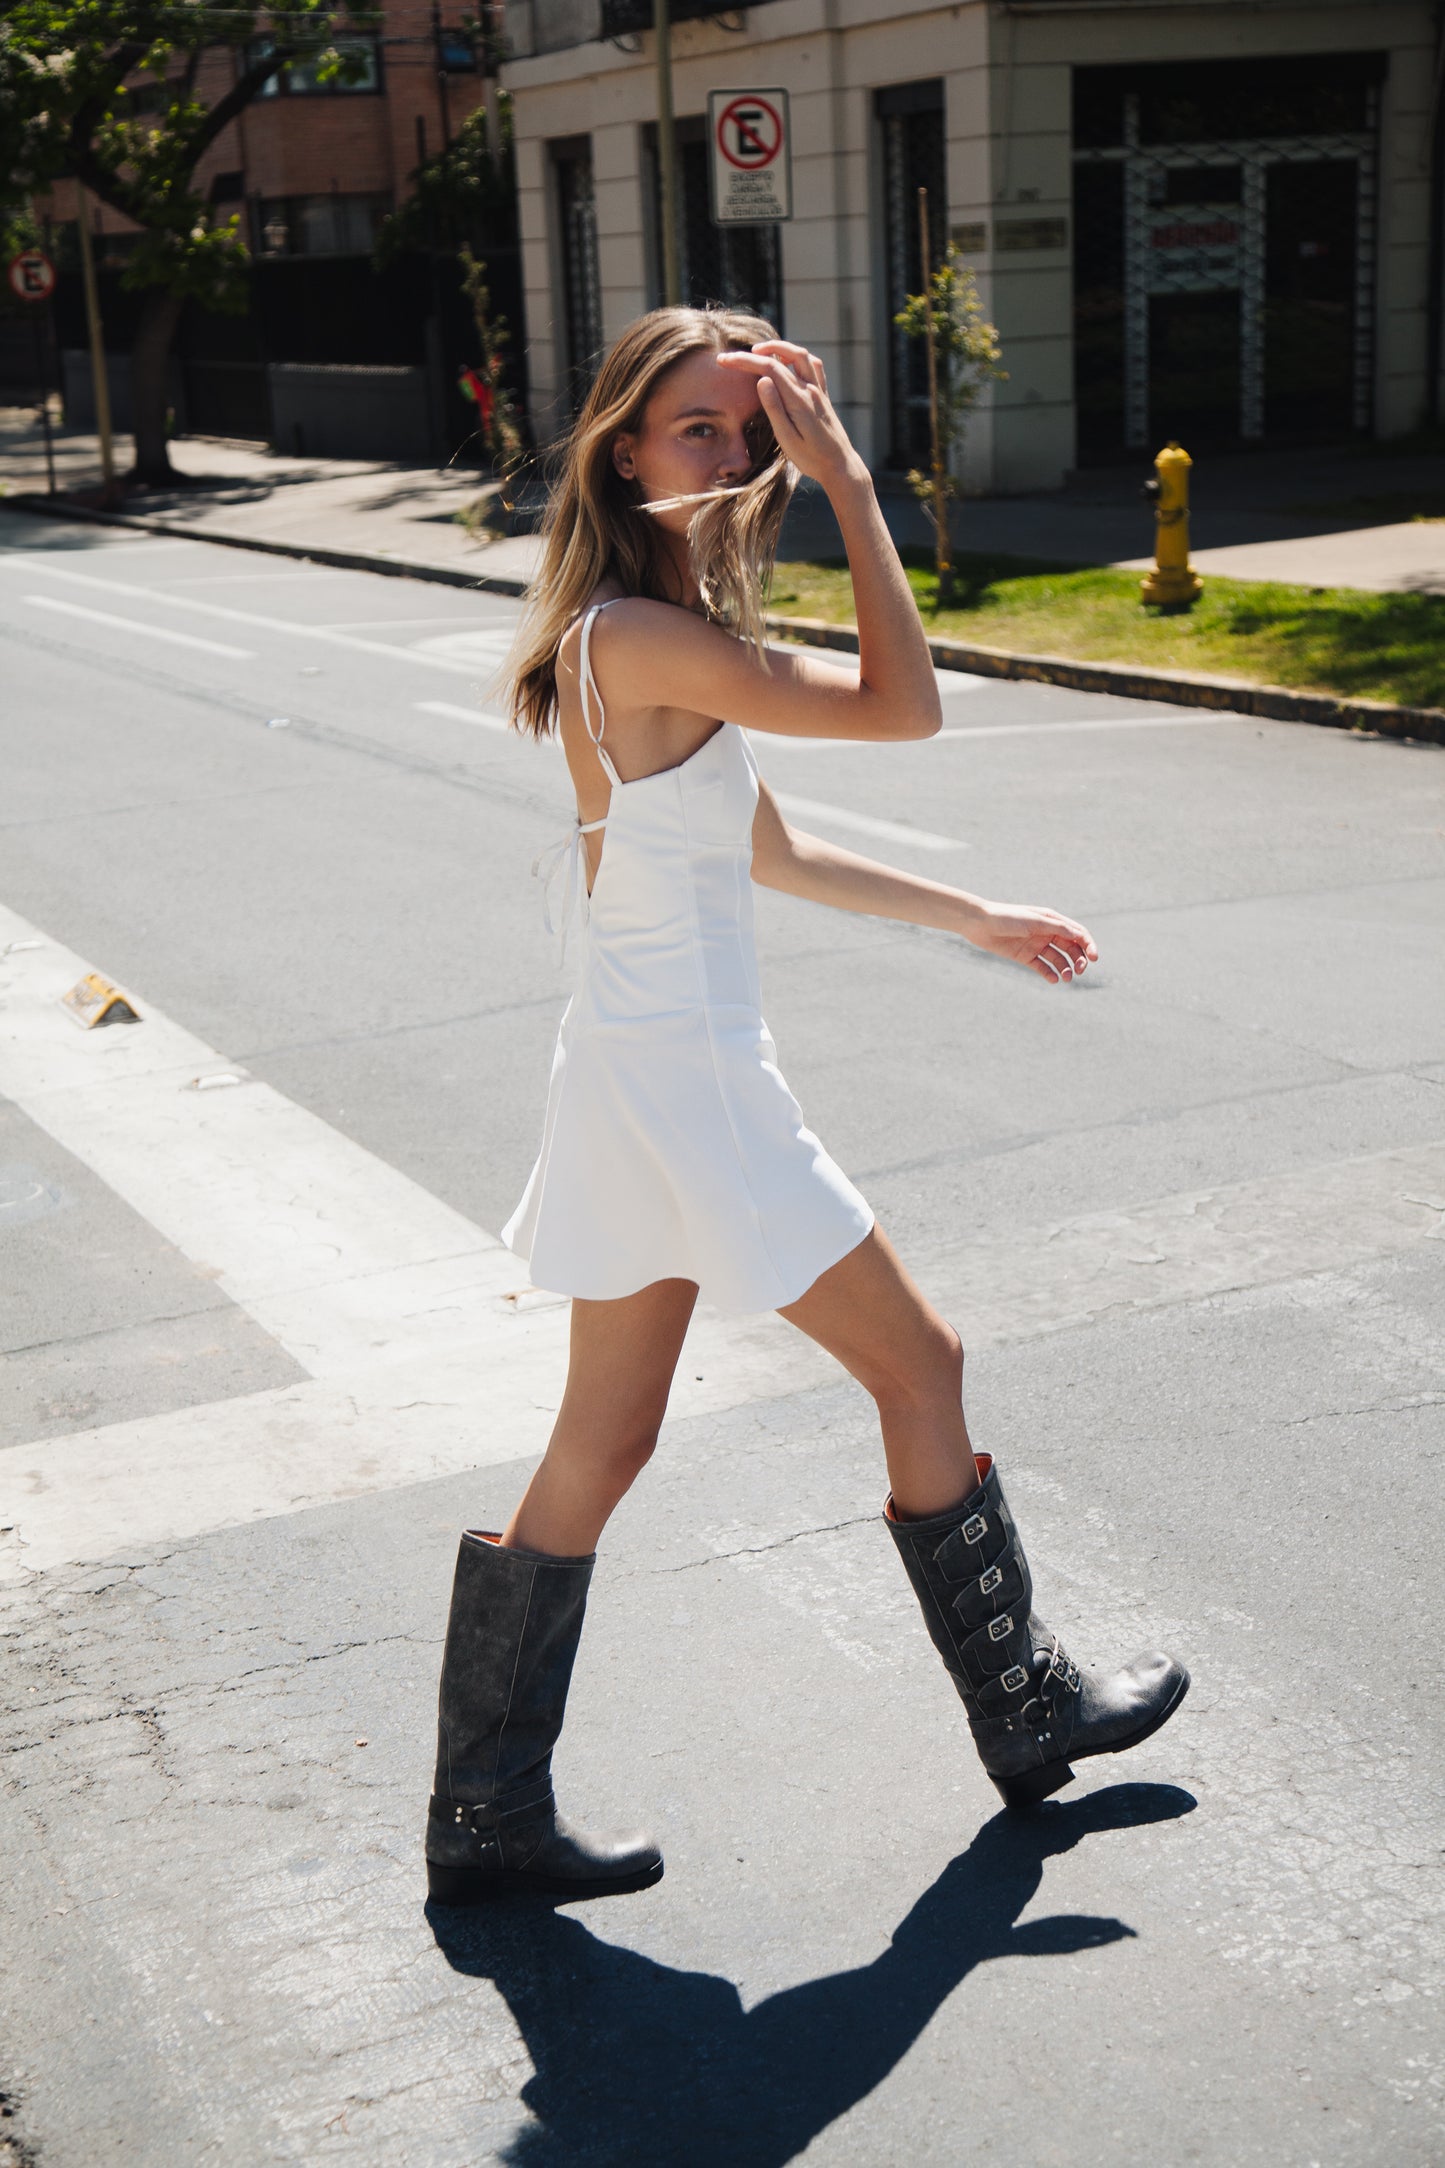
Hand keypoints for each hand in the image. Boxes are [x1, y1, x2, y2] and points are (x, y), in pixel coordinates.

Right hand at [715, 340, 864, 494]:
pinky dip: (798, 357)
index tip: (723, 361)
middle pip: (780, 358)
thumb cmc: (811, 458)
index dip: (744, 361)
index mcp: (798, 400)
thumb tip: (762, 380)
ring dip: (778, 347)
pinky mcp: (823, 395)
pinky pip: (813, 365)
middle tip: (734, 355)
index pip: (768, 369)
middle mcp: (810, 389)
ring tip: (759, 351)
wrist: (840, 465)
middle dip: (754, 353)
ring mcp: (819, 390)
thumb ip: (774, 408)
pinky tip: (788, 362)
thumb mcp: (787, 439)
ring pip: (800, 355)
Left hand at [969, 903, 1098, 983]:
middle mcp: (1047, 933)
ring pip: (1058, 959)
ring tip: (1067, 978)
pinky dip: (1050, 974)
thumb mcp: (1034, 921)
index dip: (1089, 945)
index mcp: (1053, 921)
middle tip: (1081, 971)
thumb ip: (1057, 928)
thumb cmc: (1007, 917)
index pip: (1078, 934)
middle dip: (1079, 960)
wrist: (980, 924)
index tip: (1094, 958)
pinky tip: (1054, 980)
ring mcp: (1037, 945)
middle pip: (1071, 948)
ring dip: (1066, 969)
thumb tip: (1079, 935)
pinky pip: (1043, 968)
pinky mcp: (1026, 957)